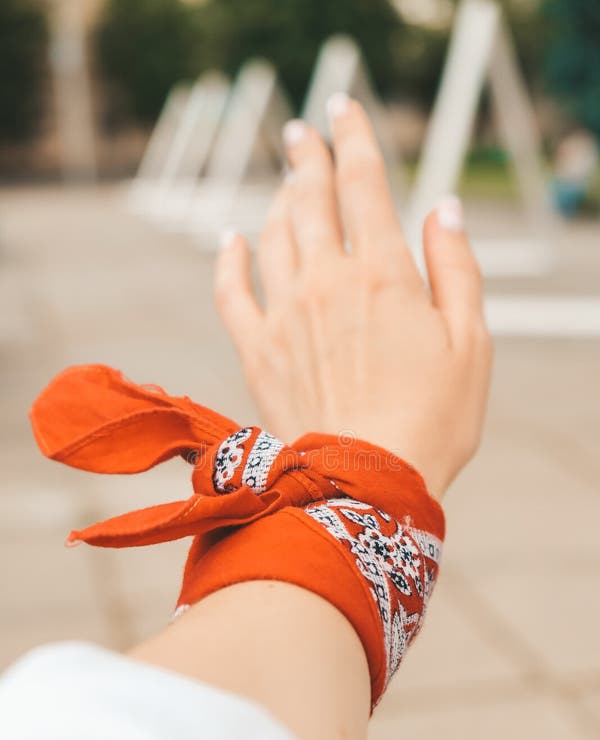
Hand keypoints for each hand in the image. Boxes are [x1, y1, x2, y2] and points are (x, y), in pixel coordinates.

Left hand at [214, 95, 491, 498]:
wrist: (368, 485)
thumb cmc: (433, 420)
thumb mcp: (471, 342)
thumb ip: (456, 268)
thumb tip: (444, 208)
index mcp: (383, 273)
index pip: (364, 182)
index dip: (353, 137)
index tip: (343, 109)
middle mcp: (326, 281)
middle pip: (310, 198)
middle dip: (307, 156)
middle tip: (301, 130)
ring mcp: (285, 315)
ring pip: (273, 236)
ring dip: (279, 201)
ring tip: (286, 183)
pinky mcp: (258, 352)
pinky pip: (232, 292)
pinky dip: (229, 260)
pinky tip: (230, 239)